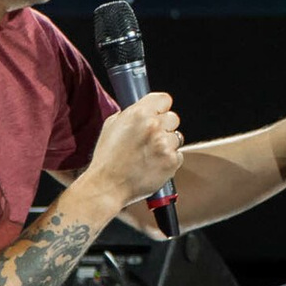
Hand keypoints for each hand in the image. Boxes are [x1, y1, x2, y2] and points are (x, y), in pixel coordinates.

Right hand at [86, 91, 183, 205]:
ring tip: (149, 155)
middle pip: (173, 118)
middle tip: (151, 139)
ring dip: (166, 145)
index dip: (160, 108)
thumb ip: (130, 114)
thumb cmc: (107, 159)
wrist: (107, 186)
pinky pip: (178, 155)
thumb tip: (143, 109)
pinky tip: (153, 165)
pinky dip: (168, 160)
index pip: (164, 99)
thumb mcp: (112, 126)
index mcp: (138, 114)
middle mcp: (153, 126)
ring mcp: (164, 144)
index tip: (158, 114)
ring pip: (177, 137)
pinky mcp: (171, 161)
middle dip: (164, 127)